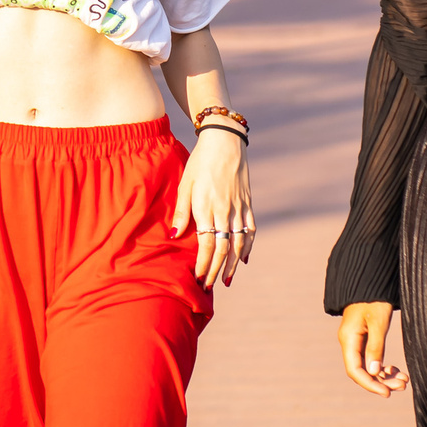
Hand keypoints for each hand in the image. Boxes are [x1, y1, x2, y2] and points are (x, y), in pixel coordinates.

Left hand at [170, 128, 254, 287]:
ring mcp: (238, 207)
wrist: (224, 141)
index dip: (203, 264)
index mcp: (206, 207)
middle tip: (209, 286)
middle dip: (216, 270)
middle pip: (222, 249)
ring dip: (232, 264)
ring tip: (226, 280)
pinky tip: (243, 259)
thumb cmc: (199, 162)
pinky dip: (248, 246)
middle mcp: (224, 210)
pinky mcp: (247, 203)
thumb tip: (175, 236)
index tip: (198, 278)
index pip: (206, 244)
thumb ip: (181, 211)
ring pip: (238, 243)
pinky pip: (251, 230)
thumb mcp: (185, 184)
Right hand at [340, 301, 407, 395]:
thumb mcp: (378, 322)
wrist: (372, 280)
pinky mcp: (364, 339)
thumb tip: (374, 372)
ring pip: (368, 367)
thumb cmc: (375, 299)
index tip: (387, 393)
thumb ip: (376, 347)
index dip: (370, 385)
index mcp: (349, 339)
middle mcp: (350, 342)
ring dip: (385, 376)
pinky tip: (396, 369)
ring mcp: (356, 341)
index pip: (355, 370)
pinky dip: (383, 366)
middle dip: (382, 382)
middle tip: (403, 386)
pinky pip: (371, 359)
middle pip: (362, 371)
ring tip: (404, 380)